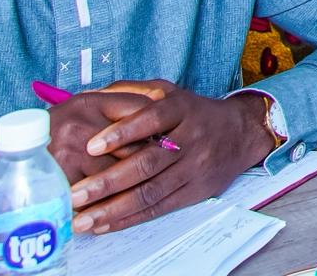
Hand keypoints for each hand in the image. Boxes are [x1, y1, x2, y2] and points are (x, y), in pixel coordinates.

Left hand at [66, 85, 274, 234]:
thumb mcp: (169, 92)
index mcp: (182, 109)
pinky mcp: (195, 191)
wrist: (241, 132)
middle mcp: (191, 138)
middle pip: (147, 162)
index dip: (122, 132)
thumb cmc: (194, 113)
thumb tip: (93, 95)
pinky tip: (105, 224)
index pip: (153, 118)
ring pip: (151, 191)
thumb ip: (133, 92)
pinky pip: (159, 207)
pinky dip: (130, 218)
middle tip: (74, 194)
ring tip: (82, 220)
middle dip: (108, 181)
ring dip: (113, 208)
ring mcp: (194, 167)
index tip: (91, 145)